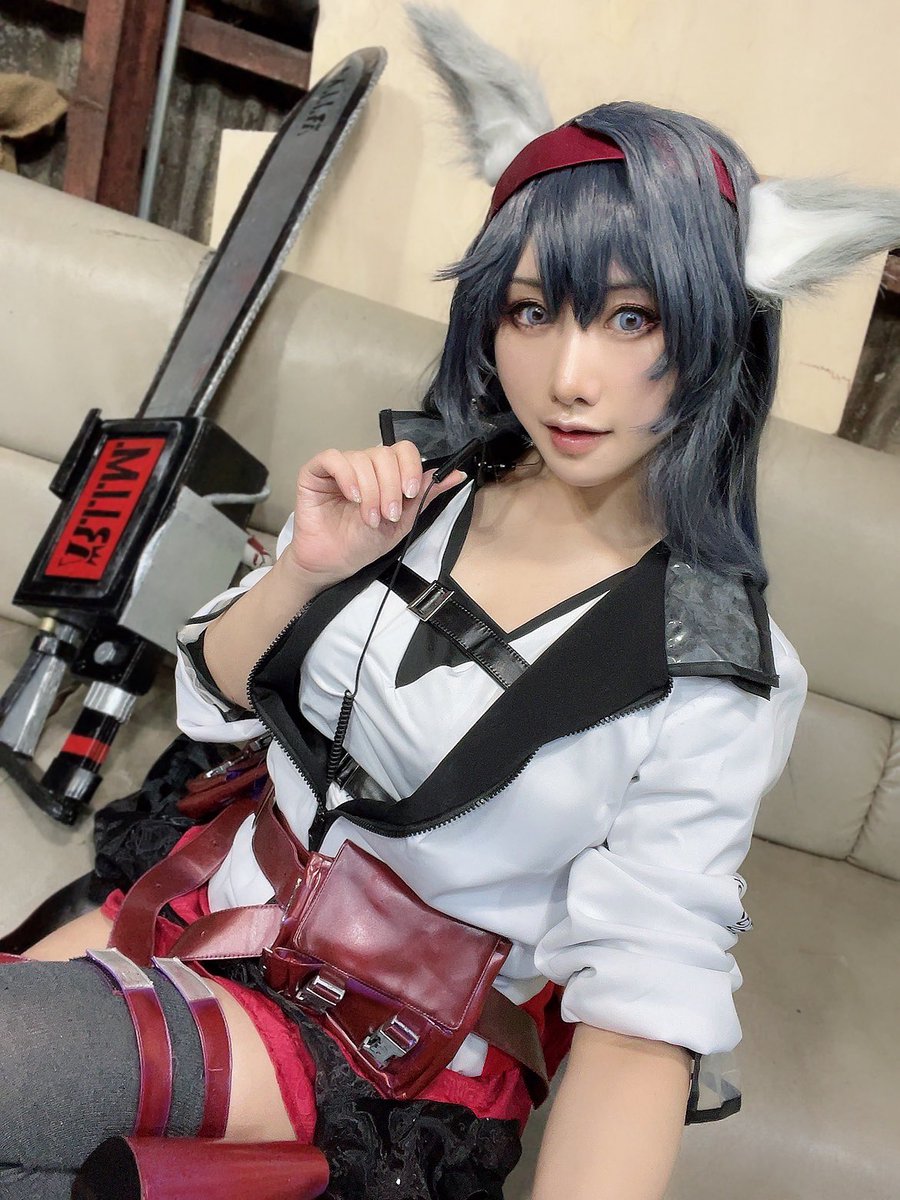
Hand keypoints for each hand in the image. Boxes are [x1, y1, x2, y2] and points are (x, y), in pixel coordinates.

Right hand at [285, 441, 466, 584]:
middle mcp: (364, 465)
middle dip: (391, 486)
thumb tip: (457, 475)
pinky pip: (332, 458)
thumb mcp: (404, 521)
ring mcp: (340, 467)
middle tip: (389, 515)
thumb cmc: (364, 542)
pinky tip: (352, 497)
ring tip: (370, 518)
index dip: (409, 468)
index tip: (410, 493)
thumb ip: (426, 495)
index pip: (403, 450)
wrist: (335, 562)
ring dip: (371, 490)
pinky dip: (347, 476)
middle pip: (384, 454)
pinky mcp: (315, 472)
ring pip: (362, 458)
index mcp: (386, 473)